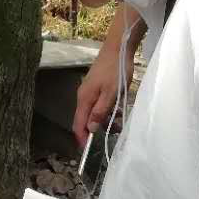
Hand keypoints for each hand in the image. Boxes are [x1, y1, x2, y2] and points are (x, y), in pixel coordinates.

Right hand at [73, 9, 139, 143]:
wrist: (118, 48)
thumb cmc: (115, 70)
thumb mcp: (111, 93)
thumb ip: (100, 112)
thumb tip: (90, 129)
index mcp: (84, 99)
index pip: (78, 124)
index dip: (82, 138)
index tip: (88, 150)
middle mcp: (83, 96)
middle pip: (85, 119)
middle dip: (97, 129)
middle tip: (115, 131)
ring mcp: (89, 91)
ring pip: (93, 112)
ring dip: (105, 119)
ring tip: (120, 120)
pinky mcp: (96, 87)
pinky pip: (98, 104)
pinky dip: (107, 110)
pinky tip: (118, 109)